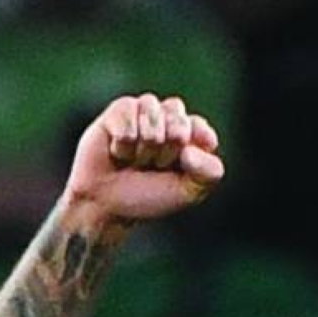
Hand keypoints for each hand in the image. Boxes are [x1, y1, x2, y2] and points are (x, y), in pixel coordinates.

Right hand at [63, 92, 223, 221]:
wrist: (107, 205)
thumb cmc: (150, 197)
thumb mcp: (190, 192)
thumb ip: (210, 173)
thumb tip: (190, 149)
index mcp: (190, 135)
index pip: (200, 129)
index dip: (187, 152)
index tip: (178, 168)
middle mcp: (168, 119)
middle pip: (178, 121)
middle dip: (166, 152)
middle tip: (152, 166)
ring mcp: (143, 112)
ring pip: (153, 114)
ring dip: (144, 147)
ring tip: (135, 160)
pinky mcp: (118, 111)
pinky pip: (128, 116)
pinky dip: (123, 143)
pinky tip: (117, 152)